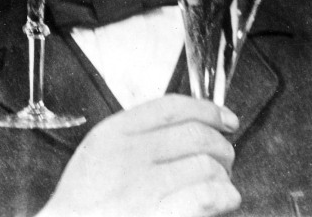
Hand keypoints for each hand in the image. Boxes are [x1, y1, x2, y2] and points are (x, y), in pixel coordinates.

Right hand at [40, 95, 241, 216]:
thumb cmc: (85, 204)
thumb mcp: (99, 153)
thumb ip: (136, 134)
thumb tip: (190, 123)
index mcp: (113, 134)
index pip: (173, 107)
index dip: (208, 109)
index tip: (226, 118)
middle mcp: (127, 156)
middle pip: (196, 134)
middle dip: (221, 146)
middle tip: (225, 159)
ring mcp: (140, 189)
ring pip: (205, 165)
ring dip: (223, 175)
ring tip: (222, 184)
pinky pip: (204, 196)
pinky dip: (223, 195)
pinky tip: (224, 199)